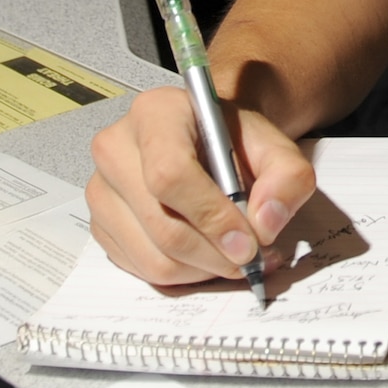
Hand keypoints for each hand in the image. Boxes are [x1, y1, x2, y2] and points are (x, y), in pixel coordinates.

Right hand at [86, 86, 316, 285]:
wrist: (207, 141)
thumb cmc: (233, 141)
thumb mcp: (274, 145)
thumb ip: (287, 176)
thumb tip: (265, 224)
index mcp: (155, 114)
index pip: (170, 174)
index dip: (212, 217)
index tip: (249, 242)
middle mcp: (115, 148)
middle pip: (162, 224)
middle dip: (216, 254)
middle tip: (254, 259)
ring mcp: (100, 190)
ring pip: (154, 257)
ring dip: (204, 269)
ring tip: (236, 257)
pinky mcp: (100, 225)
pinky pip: (142, 268)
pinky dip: (184, 274)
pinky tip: (208, 255)